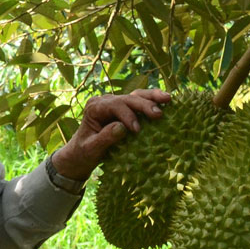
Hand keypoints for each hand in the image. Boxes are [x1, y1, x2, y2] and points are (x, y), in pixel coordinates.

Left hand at [51, 89, 171, 180]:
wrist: (82, 153)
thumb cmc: (84, 152)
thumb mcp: (91, 149)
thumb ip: (104, 138)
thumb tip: (121, 128)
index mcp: (95, 107)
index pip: (114, 105)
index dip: (127, 115)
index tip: (137, 130)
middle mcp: (106, 101)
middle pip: (128, 98)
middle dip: (144, 105)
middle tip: (158, 115)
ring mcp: (117, 103)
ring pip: (136, 95)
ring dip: (153, 97)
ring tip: (168, 99)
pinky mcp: (126, 108)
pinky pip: (140, 101)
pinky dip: (153, 100)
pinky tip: (166, 101)